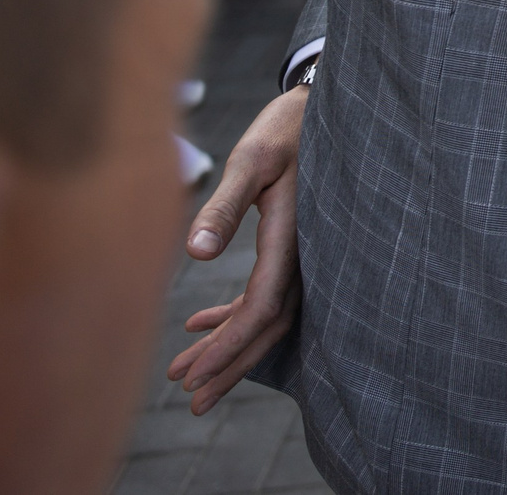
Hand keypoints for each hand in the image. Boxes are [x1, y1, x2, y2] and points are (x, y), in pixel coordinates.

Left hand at [166, 86, 305, 414]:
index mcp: (293, 240)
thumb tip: (195, 254)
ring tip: (186, 371)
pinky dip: (234, 313)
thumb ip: (223, 207)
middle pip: (267, 326)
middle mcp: (303, 255)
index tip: (194, 377)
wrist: (320, 105)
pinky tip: (199, 321)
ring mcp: (301, 252)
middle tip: (192, 400)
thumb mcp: (252, 160)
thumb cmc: (285, 129)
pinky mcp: (292, 244)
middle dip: (230, 364)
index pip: (261, 308)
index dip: (228, 346)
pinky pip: (267, 293)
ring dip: (228, 344)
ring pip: (266, 314)